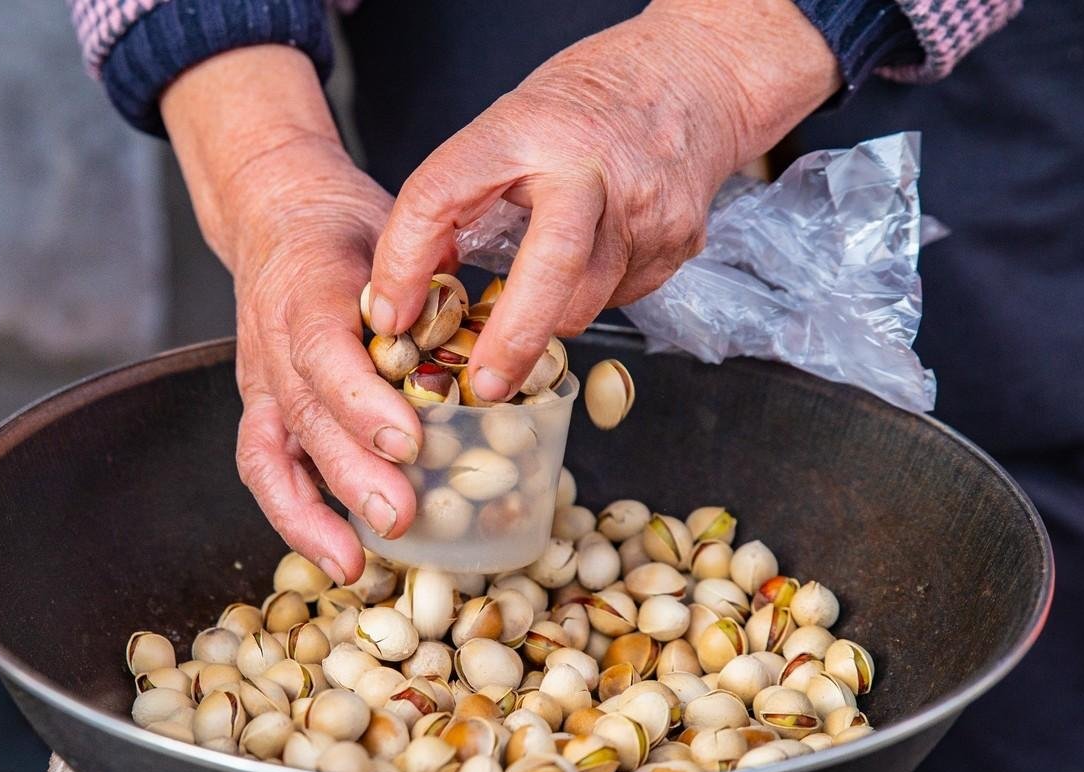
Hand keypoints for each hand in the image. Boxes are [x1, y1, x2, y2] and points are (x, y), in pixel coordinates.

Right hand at [164, 47, 421, 583]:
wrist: (280, 216)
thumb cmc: (354, 231)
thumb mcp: (401, 233)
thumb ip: (439, 286)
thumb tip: (510, 339)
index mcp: (310, 288)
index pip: (325, 349)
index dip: (361, 400)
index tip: (409, 439)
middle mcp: (275, 339)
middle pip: (306, 414)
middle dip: (352, 471)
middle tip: (400, 515)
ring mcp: (262, 379)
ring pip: (273, 451)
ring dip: (312, 514)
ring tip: (354, 562)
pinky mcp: (262, 408)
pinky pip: (266, 468)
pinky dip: (296, 518)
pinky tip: (338, 557)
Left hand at [367, 0, 841, 401]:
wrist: (692, 76)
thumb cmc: (583, 106)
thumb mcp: (506, 127)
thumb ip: (459, 197)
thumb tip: (411, 287)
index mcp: (525, 130)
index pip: (441, 197)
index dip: (403, 263)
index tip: (390, 314)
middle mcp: (591, 169)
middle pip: (551, 270)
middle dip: (513, 339)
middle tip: (485, 383)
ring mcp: (645, 208)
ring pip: (586, 303)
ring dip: (550, 320)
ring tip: (534, 306)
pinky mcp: (678, 242)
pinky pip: (620, 298)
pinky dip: (592, 296)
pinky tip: (594, 259)